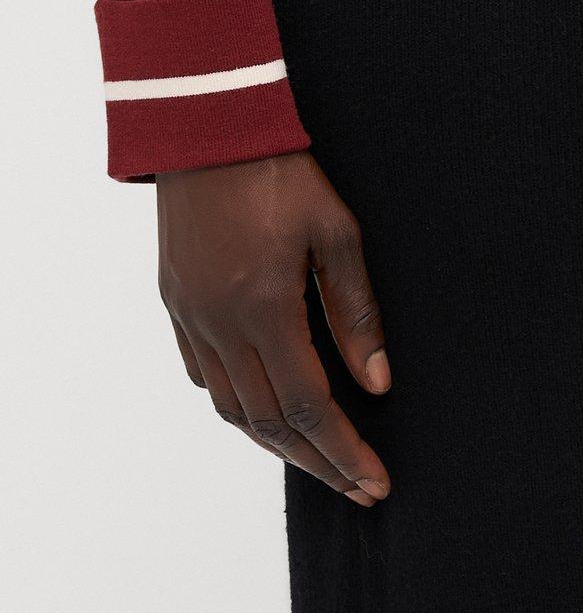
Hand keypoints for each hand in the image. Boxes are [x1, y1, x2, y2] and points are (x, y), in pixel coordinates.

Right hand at [157, 151, 390, 506]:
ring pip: (231, 407)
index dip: (343, 451)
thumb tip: (377, 382)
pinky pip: (204, 374)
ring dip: (276, 444)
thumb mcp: (335, 232)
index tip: (375, 480)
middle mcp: (219, 322)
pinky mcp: (175, 301)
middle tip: (357, 487)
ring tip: (317, 460)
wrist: (209, 125)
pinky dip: (237, 404)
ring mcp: (190, 314)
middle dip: (317, 462)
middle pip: (268, 422)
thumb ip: (356, 311)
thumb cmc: (280, 170)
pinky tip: (264, 408)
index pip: (307, 407)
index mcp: (263, 307)